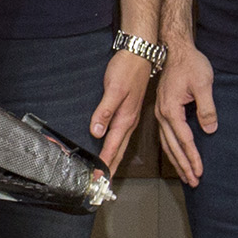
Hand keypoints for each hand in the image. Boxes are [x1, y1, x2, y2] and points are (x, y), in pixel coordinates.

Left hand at [91, 47, 152, 175]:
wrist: (140, 54)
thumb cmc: (126, 69)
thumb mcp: (113, 89)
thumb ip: (104, 111)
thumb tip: (97, 131)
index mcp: (125, 118)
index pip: (112, 146)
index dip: (105, 163)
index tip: (99, 177)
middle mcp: (129, 121)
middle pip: (119, 150)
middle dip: (111, 167)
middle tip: (102, 182)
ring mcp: (131, 117)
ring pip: (122, 144)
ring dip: (115, 159)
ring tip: (107, 171)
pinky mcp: (129, 111)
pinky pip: (123, 135)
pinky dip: (117, 146)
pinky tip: (114, 148)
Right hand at [154, 39, 217, 186]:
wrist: (175, 49)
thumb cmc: (190, 64)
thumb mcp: (204, 84)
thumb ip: (206, 107)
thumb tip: (210, 128)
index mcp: (171, 109)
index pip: (184, 139)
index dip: (193, 157)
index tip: (200, 171)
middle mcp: (162, 114)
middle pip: (172, 146)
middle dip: (183, 165)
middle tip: (193, 181)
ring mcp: (160, 113)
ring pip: (166, 143)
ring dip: (176, 161)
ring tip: (186, 175)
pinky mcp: (163, 110)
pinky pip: (165, 135)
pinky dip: (172, 149)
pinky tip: (177, 157)